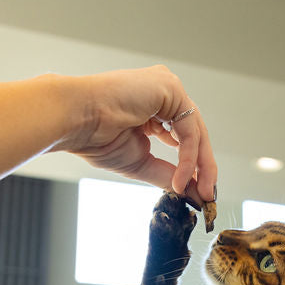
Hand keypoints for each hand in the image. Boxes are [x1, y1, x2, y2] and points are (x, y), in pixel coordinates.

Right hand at [60, 66, 216, 203]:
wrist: (76, 120)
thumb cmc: (95, 137)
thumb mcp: (139, 162)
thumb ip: (166, 173)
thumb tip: (191, 192)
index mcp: (154, 107)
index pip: (184, 136)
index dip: (193, 165)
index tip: (198, 192)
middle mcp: (164, 94)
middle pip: (195, 133)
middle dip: (203, 168)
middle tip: (208, 197)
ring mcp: (168, 87)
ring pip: (196, 132)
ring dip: (198, 166)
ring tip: (195, 192)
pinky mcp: (170, 88)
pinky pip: (189, 129)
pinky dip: (188, 158)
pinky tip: (180, 178)